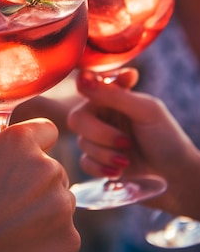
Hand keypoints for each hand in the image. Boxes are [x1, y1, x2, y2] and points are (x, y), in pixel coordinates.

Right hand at [0, 118, 79, 251]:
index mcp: (20, 142)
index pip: (46, 130)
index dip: (33, 144)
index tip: (20, 161)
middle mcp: (48, 167)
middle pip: (53, 170)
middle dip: (35, 183)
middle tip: (4, 206)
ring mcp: (63, 205)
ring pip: (59, 202)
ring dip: (43, 212)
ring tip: (8, 231)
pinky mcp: (70, 239)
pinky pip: (63, 234)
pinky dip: (47, 242)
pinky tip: (18, 250)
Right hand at [67, 69, 199, 214]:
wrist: (175, 171)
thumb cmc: (165, 135)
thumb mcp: (146, 110)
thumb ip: (115, 95)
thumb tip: (83, 80)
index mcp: (111, 97)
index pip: (85, 86)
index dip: (84, 89)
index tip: (88, 91)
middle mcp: (100, 115)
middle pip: (77, 119)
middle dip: (100, 134)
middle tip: (125, 142)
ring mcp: (97, 138)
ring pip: (82, 143)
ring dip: (106, 154)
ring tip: (127, 159)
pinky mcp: (97, 160)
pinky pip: (84, 163)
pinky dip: (101, 168)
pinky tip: (118, 170)